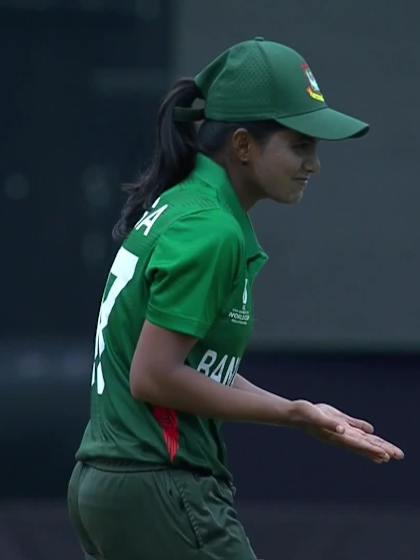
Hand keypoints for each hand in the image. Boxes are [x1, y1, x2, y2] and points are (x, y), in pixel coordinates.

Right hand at [289, 400, 404, 462]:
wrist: (294, 413)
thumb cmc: (303, 414)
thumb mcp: (317, 417)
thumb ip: (330, 423)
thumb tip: (342, 430)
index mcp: (337, 436)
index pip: (359, 445)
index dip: (373, 450)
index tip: (387, 456)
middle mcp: (342, 436)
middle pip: (365, 445)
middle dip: (382, 450)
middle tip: (399, 455)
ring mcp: (341, 431)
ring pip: (363, 440)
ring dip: (378, 445)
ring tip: (392, 454)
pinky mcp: (339, 423)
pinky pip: (356, 430)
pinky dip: (366, 435)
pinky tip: (373, 436)